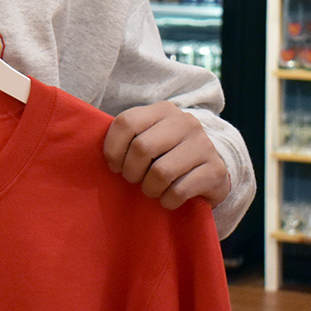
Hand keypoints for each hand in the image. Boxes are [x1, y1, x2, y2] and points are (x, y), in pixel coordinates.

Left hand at [103, 102, 230, 210]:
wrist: (209, 172)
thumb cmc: (166, 155)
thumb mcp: (147, 138)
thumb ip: (126, 138)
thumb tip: (94, 152)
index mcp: (163, 110)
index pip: (126, 123)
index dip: (113, 149)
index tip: (114, 166)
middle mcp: (186, 122)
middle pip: (142, 148)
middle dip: (131, 171)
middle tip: (134, 179)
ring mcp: (204, 145)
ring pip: (161, 172)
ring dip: (149, 188)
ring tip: (151, 189)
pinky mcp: (215, 170)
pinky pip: (179, 191)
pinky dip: (167, 200)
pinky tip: (168, 198)